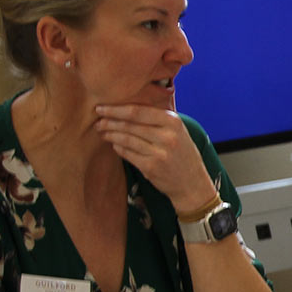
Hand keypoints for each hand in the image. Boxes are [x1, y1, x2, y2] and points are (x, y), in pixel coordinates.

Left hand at [93, 103, 216, 212]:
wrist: (193, 184)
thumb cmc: (182, 154)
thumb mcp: (177, 132)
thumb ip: (157, 119)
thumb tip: (125, 108)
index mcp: (173, 122)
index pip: (137, 111)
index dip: (115, 109)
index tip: (101, 107)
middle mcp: (167, 136)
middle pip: (129, 125)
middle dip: (109, 122)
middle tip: (98, 121)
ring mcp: (159, 153)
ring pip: (126, 139)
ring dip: (110, 134)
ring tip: (102, 132)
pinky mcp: (151, 167)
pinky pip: (127, 154)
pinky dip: (118, 148)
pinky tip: (114, 145)